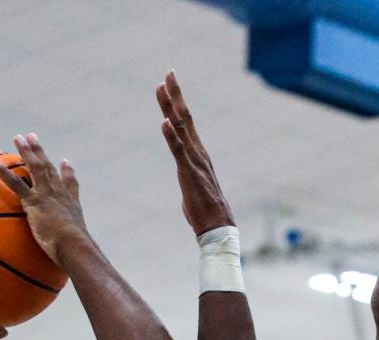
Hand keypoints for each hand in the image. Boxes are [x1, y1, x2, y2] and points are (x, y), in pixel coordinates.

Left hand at [0, 135, 87, 265]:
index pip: (69, 185)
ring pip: (34, 167)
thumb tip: (75, 267)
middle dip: (40, 152)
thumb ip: (72, 253)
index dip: (67, 172)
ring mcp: (46, 195)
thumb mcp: (76, 251)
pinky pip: (14, 183)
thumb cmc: (77, 254)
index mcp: (70, 204)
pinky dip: (1, 171)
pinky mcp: (34, 201)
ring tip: (17, 138)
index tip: (64, 162)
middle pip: (48, 168)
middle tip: (32, 138)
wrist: (75, 247)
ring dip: (25, 151)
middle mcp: (59, 195)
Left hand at [156, 71, 234, 235]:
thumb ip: (189, 176)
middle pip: (185, 117)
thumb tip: (186, 177)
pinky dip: (171, 136)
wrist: (217, 227)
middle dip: (175, 95)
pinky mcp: (189, 174)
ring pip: (180, 128)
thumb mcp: (193, 188)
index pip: (186, 123)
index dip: (177, 103)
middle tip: (168, 74)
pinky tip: (164, 122)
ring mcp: (194, 162)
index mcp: (198, 154)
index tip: (169, 85)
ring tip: (161, 88)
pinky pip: (178, 152)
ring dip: (169, 107)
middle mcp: (198, 153)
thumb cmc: (205, 211)